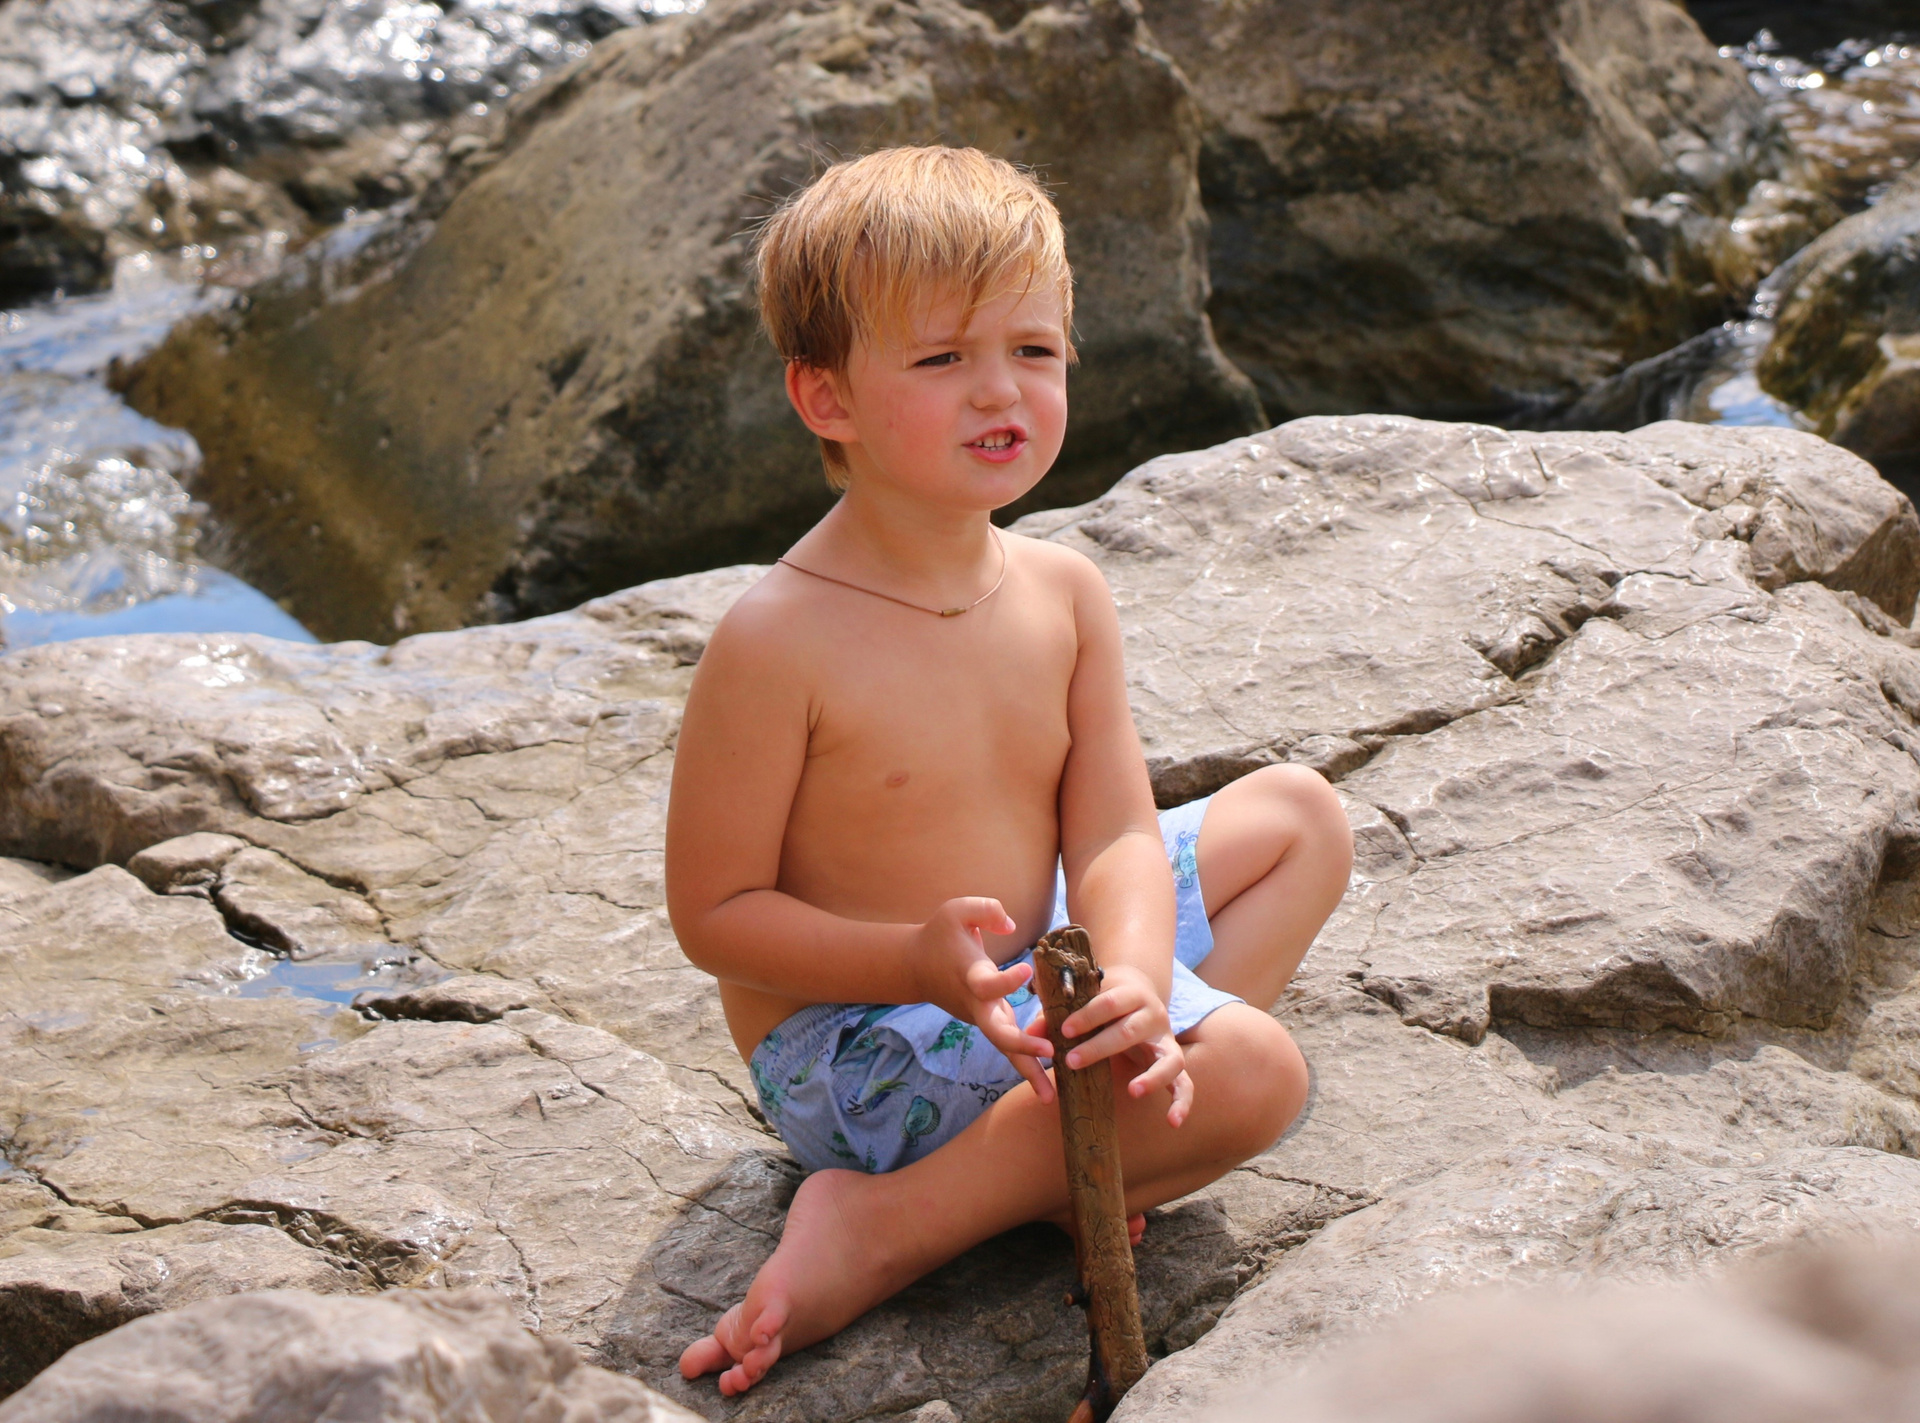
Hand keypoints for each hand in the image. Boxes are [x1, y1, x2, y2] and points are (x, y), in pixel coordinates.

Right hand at [914, 897, 1056, 1103]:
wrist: (917, 967)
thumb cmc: (941, 935)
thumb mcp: (957, 910)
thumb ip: (986, 910)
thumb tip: (1010, 924)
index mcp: (970, 976)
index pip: (987, 984)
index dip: (1005, 980)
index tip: (1026, 970)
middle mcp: (977, 1004)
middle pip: (997, 1032)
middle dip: (1022, 1044)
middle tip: (1048, 1051)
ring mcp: (982, 1018)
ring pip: (1005, 1049)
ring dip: (1027, 1071)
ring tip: (1050, 1098)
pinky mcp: (991, 1023)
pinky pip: (1011, 1047)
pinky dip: (1029, 1065)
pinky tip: (1051, 1087)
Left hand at [1056, 963, 1193, 1127]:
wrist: (1140, 991)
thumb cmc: (1104, 1000)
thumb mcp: (1085, 1000)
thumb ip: (1057, 1016)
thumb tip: (1030, 1034)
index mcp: (1131, 994)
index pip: (1109, 1003)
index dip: (1086, 1016)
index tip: (1063, 1031)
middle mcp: (1153, 1015)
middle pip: (1130, 1031)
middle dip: (1100, 1047)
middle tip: (1072, 1061)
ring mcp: (1167, 1041)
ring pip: (1169, 1059)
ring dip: (1152, 1077)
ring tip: (1133, 1092)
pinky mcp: (1174, 1061)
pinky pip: (1185, 1084)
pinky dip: (1182, 1102)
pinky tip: (1172, 1122)